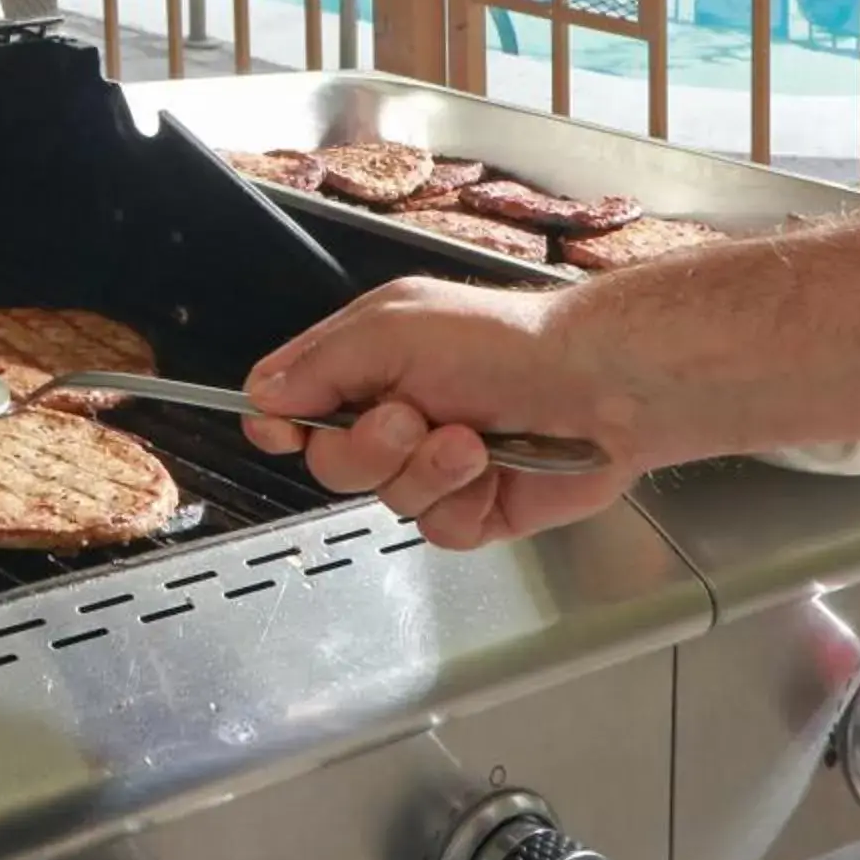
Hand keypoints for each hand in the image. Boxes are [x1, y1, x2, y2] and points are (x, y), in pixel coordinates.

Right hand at [242, 278, 639, 548]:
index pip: (291, 402)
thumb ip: (318, 365)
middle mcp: (395, 416)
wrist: (597, 385)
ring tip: (473, 440)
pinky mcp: (474, 509)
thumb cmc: (504, 341)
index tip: (283, 431)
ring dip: (428, 471)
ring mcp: (434, 467)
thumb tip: (261, 397)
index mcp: (366, 365)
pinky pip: (438, 530)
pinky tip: (495, 471)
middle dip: (367, 447)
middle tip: (411, 417)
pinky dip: (463, 502)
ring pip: (387, 501)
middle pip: (331, 464)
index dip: (279, 422)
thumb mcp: (392, 328)